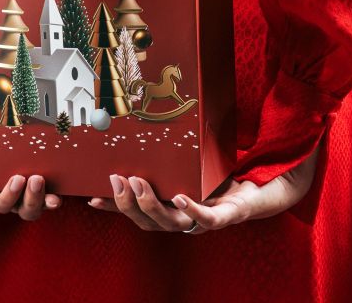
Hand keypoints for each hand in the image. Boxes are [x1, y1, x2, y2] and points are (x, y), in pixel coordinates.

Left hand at [0, 145, 62, 220]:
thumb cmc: (12, 150)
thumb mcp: (27, 147)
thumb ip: (39, 142)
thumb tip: (57, 122)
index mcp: (32, 191)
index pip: (45, 203)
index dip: (51, 203)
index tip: (56, 199)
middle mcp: (15, 200)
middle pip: (27, 209)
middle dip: (34, 197)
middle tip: (37, 179)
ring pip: (3, 205)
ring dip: (11, 194)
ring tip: (17, 178)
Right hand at [88, 145, 318, 233]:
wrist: (261, 186)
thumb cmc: (220, 175)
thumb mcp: (187, 163)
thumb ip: (166, 155)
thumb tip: (143, 130)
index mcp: (171, 208)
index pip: (136, 212)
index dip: (114, 207)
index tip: (91, 198)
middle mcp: (183, 218)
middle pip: (147, 221)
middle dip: (127, 203)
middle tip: (116, 179)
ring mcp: (203, 220)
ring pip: (170, 222)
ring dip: (151, 204)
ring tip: (138, 182)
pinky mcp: (225, 217)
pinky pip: (206, 218)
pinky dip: (192, 210)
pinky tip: (181, 196)